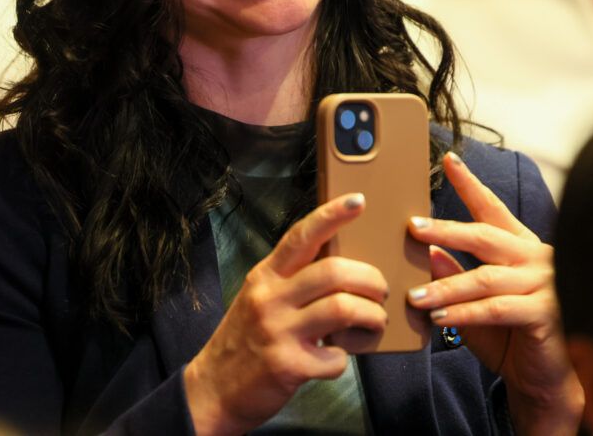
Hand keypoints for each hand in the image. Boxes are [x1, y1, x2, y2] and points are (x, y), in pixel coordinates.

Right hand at [184, 193, 388, 435]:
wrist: (212, 390)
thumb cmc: (245, 340)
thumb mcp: (259, 298)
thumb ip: (292, 281)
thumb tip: (342, 269)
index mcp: (265, 276)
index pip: (300, 236)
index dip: (332, 215)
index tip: (359, 201)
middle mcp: (270, 298)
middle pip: (334, 272)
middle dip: (370, 279)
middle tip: (380, 291)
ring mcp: (278, 332)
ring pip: (343, 309)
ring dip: (371, 316)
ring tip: (375, 321)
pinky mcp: (288, 366)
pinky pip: (336, 357)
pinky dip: (345, 358)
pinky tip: (336, 358)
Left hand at [406, 152, 581, 434]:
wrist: (544, 381)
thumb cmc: (511, 337)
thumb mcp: (475, 302)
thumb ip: (455, 275)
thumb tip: (427, 251)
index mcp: (520, 247)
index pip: (493, 209)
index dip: (471, 184)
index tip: (449, 160)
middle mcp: (535, 258)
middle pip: (485, 237)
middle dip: (446, 230)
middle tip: (413, 227)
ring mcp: (544, 284)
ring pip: (485, 278)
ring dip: (446, 287)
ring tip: (413, 295)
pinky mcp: (545, 314)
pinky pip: (497, 309)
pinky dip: (465, 313)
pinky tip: (439, 317)